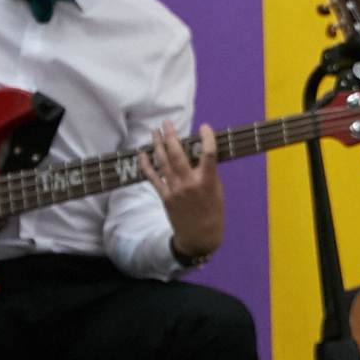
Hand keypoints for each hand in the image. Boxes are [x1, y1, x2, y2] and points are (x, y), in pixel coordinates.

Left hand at [148, 124, 222, 261]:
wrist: (200, 236)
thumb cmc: (213, 212)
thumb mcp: (217, 190)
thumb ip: (208, 172)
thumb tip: (199, 154)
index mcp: (207, 181)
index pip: (208, 154)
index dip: (207, 138)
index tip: (205, 127)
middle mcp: (189, 183)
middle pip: (178, 155)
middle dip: (172, 136)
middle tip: (167, 123)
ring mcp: (175, 190)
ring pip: (163, 163)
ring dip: (158, 145)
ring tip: (155, 132)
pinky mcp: (165, 196)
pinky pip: (153, 177)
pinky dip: (147, 165)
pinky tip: (143, 154)